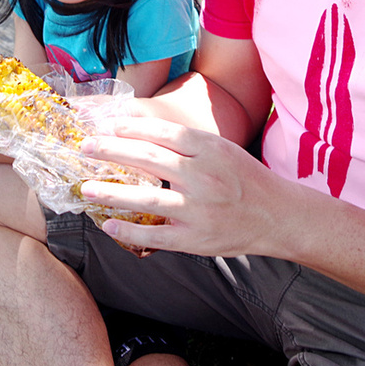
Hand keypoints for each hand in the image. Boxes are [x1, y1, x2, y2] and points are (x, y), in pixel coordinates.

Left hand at [77, 117, 280, 257]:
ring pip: (147, 199)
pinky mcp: (196, 239)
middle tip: (85, 148)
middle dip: (112, 151)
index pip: (163, 132)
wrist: (278, 217)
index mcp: (210, 150)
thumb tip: (139, 129)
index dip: (131, 128)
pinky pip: (156, 237)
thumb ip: (186, 142)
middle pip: (149, 159)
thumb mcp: (221, 150)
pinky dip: (130, 232)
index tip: (107, 126)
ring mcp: (199, 210)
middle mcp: (203, 177)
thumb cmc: (244, 179)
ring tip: (87, 189)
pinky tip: (109, 226)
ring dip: (112, 193)